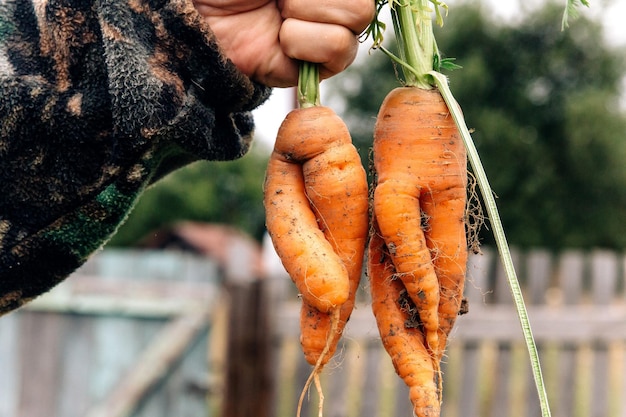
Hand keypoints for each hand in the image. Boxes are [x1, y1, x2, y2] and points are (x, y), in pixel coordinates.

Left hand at [193, 0, 374, 86]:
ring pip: (359, 17)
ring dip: (311, 10)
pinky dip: (306, 40)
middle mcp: (329, 2)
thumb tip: (348, 0)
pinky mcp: (315, 67)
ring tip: (280, 11)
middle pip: (364, 0)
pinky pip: (339, 49)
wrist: (194, 15)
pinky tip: (282, 38)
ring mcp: (325, 31)